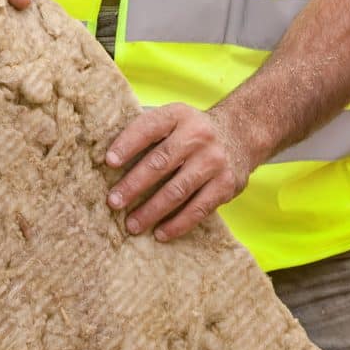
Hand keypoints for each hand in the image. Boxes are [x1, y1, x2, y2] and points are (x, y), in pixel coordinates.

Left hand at [106, 104, 260, 241]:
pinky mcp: (226, 185)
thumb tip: (109, 160)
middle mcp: (198, 136)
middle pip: (161, 162)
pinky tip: (160, 233)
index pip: (150, 127)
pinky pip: (198, 209)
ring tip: (132, 225)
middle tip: (113, 202)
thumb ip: (149, 133)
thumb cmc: (192, 132)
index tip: (109, 162)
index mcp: (178, 115)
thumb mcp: (174, 120)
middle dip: (134, 185)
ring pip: (178, 190)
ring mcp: (214, 161)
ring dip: (151, 210)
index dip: (128, 144)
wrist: (241, 134)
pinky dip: (177, 223)